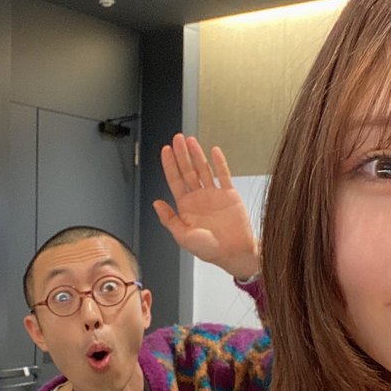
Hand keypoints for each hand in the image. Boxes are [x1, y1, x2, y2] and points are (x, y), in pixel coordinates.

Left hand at [153, 133, 258, 280]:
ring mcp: (214, 194)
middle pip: (188, 170)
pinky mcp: (229, 194)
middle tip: (177, 138)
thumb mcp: (183, 237)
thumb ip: (169, 219)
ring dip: (197, 154)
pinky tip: (214, 151)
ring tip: (191, 140)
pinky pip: (223, 174)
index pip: (175, 180)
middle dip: (182, 154)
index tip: (166, 150)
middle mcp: (199, 198)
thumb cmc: (209, 249)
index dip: (170, 165)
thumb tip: (156, 203)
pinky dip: (219, 162)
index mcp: (186, 207)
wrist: (234, 252)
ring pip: (203, 169)